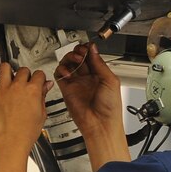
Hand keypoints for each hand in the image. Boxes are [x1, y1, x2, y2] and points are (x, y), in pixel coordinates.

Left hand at [0, 64, 51, 156]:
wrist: (11, 142)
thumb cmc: (26, 133)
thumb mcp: (41, 114)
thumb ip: (43, 97)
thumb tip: (46, 87)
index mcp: (33, 91)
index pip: (39, 74)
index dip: (40, 78)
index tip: (38, 81)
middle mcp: (18, 87)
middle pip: (23, 70)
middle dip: (25, 74)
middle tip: (24, 81)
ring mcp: (3, 90)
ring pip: (4, 68)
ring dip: (8, 70)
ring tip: (9, 76)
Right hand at [55, 43, 130, 170]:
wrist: (101, 125)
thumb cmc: (110, 108)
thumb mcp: (110, 81)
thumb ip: (100, 64)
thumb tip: (93, 49)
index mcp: (100, 75)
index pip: (91, 56)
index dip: (88, 50)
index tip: (88, 47)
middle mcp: (88, 78)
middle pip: (78, 57)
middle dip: (78, 51)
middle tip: (80, 52)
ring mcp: (77, 83)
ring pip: (68, 64)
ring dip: (70, 58)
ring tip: (75, 59)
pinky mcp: (67, 90)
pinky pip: (60, 75)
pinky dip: (61, 69)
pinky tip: (68, 72)